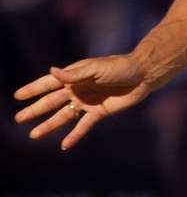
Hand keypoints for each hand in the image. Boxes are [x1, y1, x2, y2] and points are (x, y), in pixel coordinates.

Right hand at [14, 55, 150, 149]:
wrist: (142, 75)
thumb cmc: (119, 67)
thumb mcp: (96, 69)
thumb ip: (74, 74)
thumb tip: (52, 71)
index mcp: (75, 76)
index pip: (49, 83)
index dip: (34, 89)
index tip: (18, 96)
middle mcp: (78, 89)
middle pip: (52, 102)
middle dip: (35, 110)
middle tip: (19, 118)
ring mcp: (87, 101)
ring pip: (63, 116)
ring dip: (49, 125)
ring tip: (34, 134)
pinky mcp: (99, 112)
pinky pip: (83, 126)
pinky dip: (74, 136)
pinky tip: (64, 145)